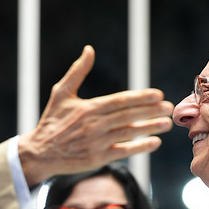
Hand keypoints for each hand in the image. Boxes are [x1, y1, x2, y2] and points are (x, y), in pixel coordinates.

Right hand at [18, 45, 173, 186]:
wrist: (40, 153)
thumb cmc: (52, 121)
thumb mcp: (61, 93)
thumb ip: (77, 72)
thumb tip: (89, 49)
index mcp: (88, 108)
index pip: (119, 101)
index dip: (140, 98)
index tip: (157, 95)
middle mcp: (94, 125)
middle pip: (128, 116)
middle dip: (150, 111)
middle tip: (168, 107)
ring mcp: (97, 142)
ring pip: (128, 133)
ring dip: (149, 128)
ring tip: (166, 124)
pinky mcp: (97, 158)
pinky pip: (123, 151)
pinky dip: (139, 147)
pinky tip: (154, 142)